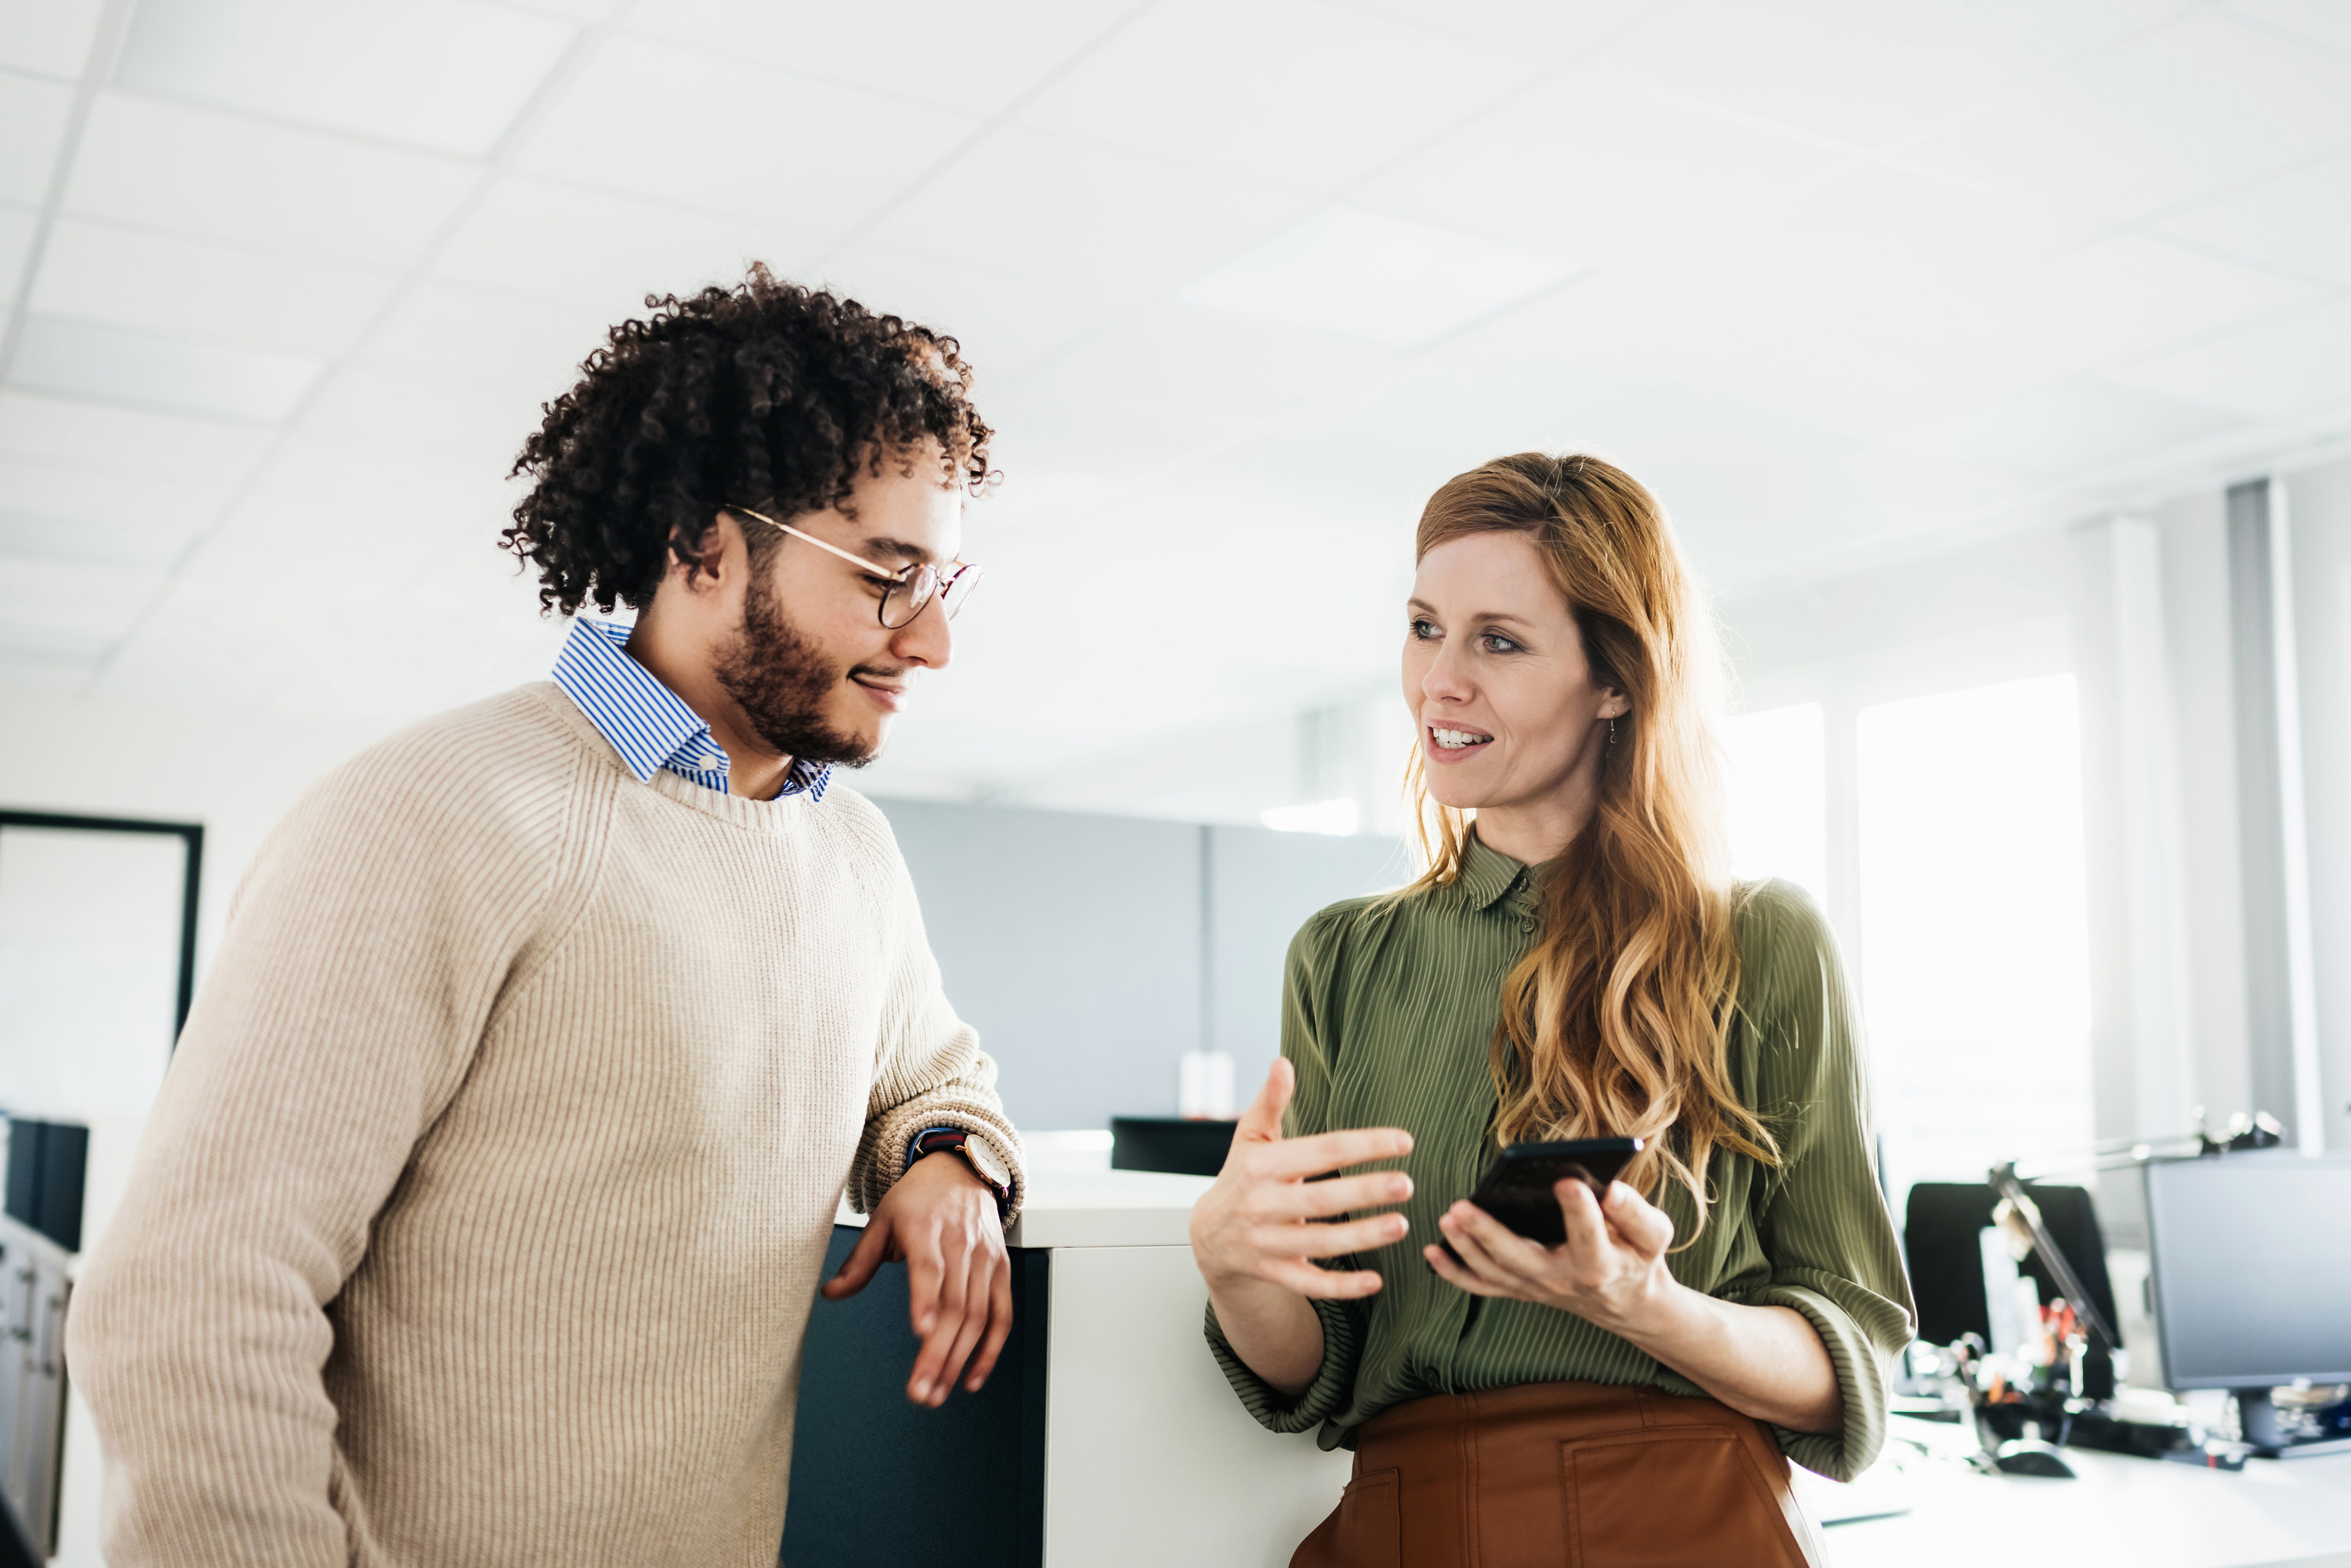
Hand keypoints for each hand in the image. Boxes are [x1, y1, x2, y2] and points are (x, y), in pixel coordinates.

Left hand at [821, 1150, 1011, 1406]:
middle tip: (920, 1391)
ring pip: (978, 1316)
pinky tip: (972, 1378)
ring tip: (936, 1392)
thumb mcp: (882, 1219)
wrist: (962, 1172)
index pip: (929, 1266)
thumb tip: (830, 1294)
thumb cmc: (918, 1198)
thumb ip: (859, 1261)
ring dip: (959, 1361)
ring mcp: (986, 1258)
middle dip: (938, 1353)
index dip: (926, 1299)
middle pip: (955, 1304)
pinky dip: (991, 1350)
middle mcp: (962, 1243)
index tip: (920, 1331)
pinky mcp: (1001, 1270)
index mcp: (927, 1227)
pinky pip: (1002, 1316)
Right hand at [1188, 1058, 1413, 1301]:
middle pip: (1321, 1199)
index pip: (1320, 1151)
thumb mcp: (1250, 1136)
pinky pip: (1310, 1284)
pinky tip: (1375, 1281)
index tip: (1404, 1141)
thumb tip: (1283, 1062)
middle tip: (1407, 1184)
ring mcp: (1269, 1243)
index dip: (1362, 1145)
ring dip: (1362, 1237)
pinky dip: (1342, 1287)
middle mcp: (1263, 1205)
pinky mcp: (1276, 1273)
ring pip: (1320, 1243)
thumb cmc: (1242, 1176)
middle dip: (1364, 1192)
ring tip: (1401, 1225)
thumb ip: (1271, 1101)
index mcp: (1263, 1166)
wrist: (1208, 1235)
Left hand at [1425, 1177, 1678, 1335]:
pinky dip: (1455, 1273)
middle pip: (1521, 1259)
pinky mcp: (1520, 1289)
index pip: (1589, 1236)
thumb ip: (1636, 1214)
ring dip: (1466, 1247)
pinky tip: (1431, 1251)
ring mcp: (1536, 1289)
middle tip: (1462, 1206)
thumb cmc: (1638, 1257)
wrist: (1626, 1303)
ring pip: (1495, 1272)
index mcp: (1601, 1263)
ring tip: (1448, 1217)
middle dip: (1489, 1233)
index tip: (1567, 1181)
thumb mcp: (1653, 1235)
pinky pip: (1483, 1286)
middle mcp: (1563, 1280)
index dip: (1580, 1210)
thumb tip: (1612, 1190)